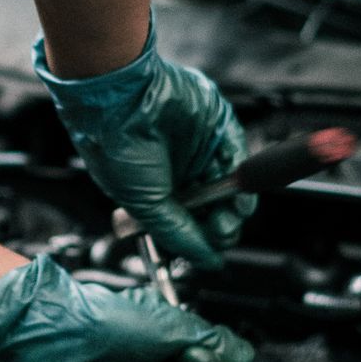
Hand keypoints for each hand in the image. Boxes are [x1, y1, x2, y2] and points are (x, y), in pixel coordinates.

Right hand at [36, 29, 246, 268]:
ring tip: (226, 216)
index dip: (200, 238)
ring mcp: (201, 150)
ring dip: (234, 208)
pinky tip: (238, 195)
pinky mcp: (219, 128)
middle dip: (220, 226)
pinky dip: (242, 179)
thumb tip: (207, 261)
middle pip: (214, 209)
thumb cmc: (118, 148)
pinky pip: (239, 157)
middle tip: (217, 230)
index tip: (206, 249)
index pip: (189, 223)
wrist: (123, 100)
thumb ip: (179, 235)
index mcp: (157, 190)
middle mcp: (180, 171)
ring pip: (231, 188)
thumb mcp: (147, 205)